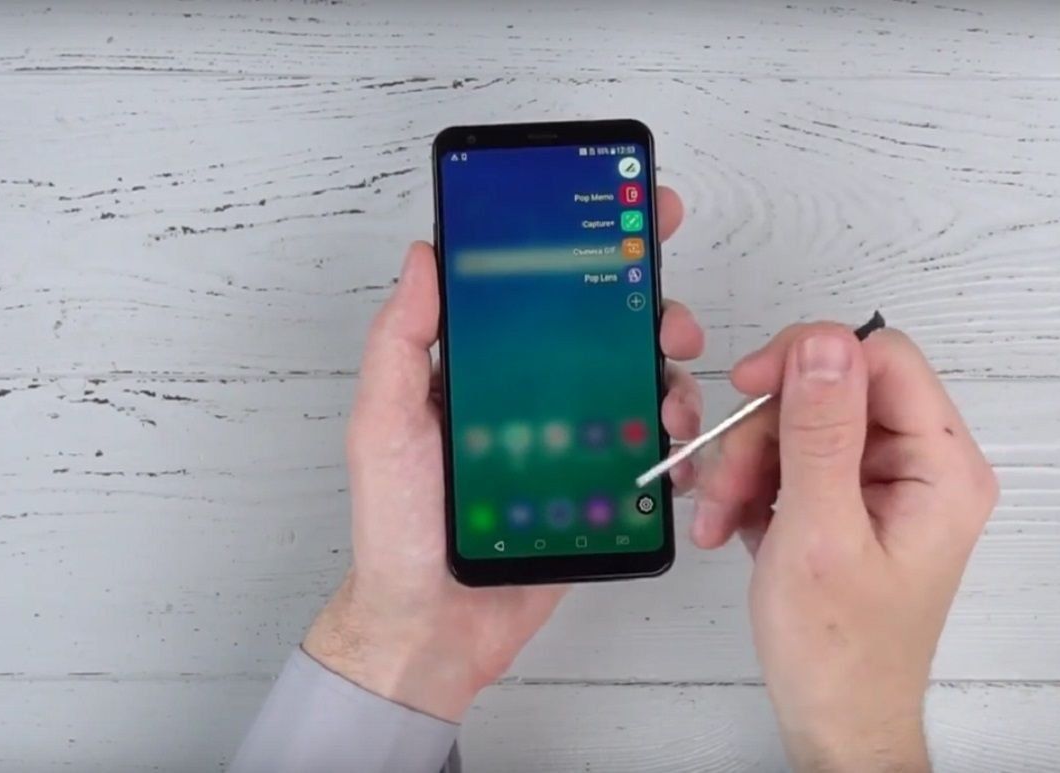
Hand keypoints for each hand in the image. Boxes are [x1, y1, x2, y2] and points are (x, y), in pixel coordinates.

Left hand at [304, 187, 704, 721]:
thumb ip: (402, 341)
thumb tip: (424, 256)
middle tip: (671, 319)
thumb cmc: (397, 527)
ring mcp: (571, 439)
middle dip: (654, 309)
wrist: (432, 624)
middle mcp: (534, 393)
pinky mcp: (597, 487)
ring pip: (642, 385)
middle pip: (608, 330)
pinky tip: (677, 450)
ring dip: (674, 379)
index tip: (633, 213)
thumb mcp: (383, 423)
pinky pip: (650, 452)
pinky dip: (677, 444)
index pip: (541, 289)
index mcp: (484, 366)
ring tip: (673, 400)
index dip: (588, 245)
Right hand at [692, 324, 998, 770]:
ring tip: (719, 519)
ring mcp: (882, 484)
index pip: (881, 357)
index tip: (748, 387)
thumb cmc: (837, 647)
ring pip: (799, 425)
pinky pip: (791, 460)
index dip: (809, 358)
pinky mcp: (847, 501)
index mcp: (940, 467)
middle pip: (830, 391)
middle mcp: (920, 465)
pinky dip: (751, 488)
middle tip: (723, 485)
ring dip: (746, 466)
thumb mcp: (819, 531)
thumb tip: (823, 340)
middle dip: (763, 432)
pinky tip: (731, 527)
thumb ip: (821, 432)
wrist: (833, 717)